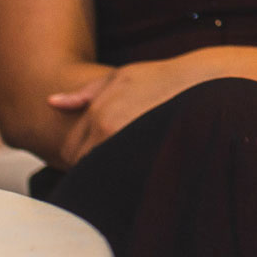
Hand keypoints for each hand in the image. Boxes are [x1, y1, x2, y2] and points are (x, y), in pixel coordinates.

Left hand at [50, 60, 197, 165]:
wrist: (205, 83)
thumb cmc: (161, 78)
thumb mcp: (120, 77)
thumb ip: (84, 94)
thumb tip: (51, 103)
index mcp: (100, 117)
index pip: (70, 151)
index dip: (79, 151)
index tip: (94, 148)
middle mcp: (112, 134)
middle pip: (83, 166)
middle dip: (91, 162)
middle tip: (110, 154)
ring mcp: (131, 146)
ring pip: (102, 174)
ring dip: (107, 170)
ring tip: (124, 157)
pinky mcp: (150, 159)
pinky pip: (124, 179)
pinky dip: (125, 174)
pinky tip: (138, 163)